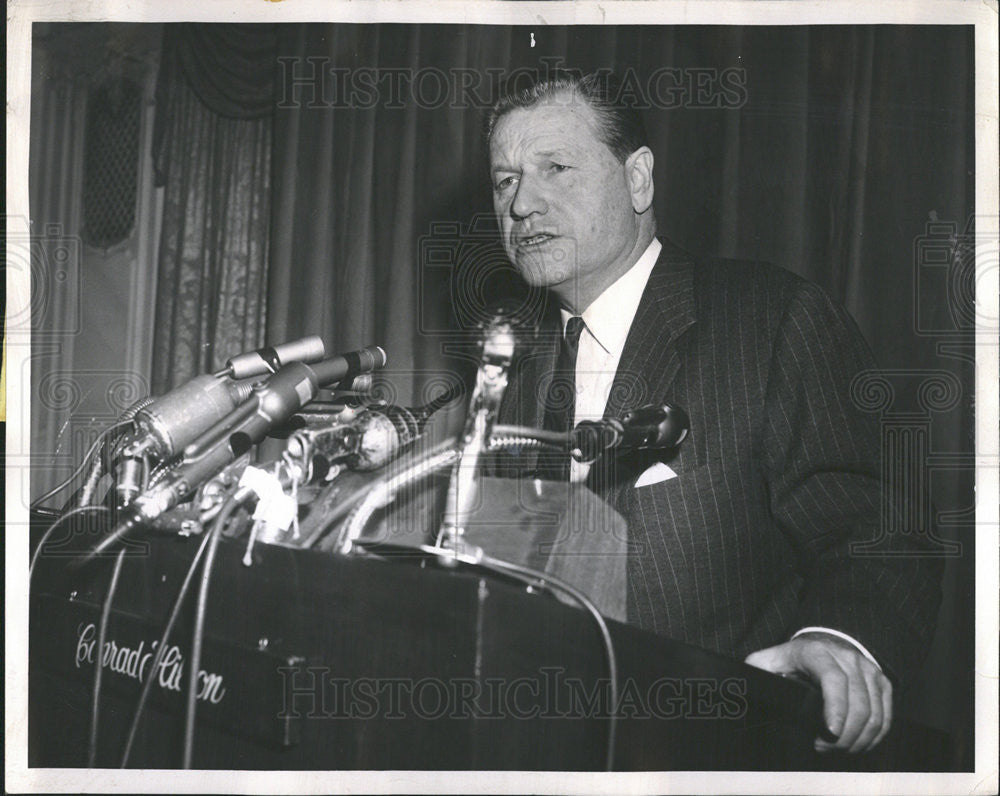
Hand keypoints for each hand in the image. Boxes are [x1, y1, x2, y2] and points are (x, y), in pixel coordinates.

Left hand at [744, 632, 891, 752]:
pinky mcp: (881, 682)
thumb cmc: (791, 658)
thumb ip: (756, 673)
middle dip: (843, 735)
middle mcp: (846, 658)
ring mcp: (867, 670)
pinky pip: (886, 715)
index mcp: (816, 652)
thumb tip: (740, 691)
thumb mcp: (769, 660)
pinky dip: (874, 736)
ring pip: (874, 713)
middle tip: (825, 748)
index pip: (833, 680)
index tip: (829, 733)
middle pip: (857, 703)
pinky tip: (857, 744)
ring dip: (858, 740)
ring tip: (838, 749)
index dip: (835, 708)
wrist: (821, 642)